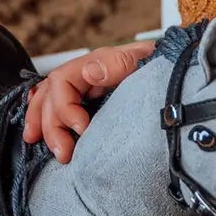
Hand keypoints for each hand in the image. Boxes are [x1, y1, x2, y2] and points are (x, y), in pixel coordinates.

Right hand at [22, 41, 154, 163]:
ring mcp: (86, 86)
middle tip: (63, 153)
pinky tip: (37, 130)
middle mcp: (86, 73)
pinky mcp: (90, 101)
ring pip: (48, 99)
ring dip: (40, 122)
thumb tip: (90, 72)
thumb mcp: (144, 62)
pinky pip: (58, 104)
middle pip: (51, 95)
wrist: (180, 74)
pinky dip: (44, 117)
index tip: (81, 130)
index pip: (62, 81)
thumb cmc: (163, 68)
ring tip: (36, 143)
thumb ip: (118, 65)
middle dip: (51, 125)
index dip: (65, 107)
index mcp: (97, 63)